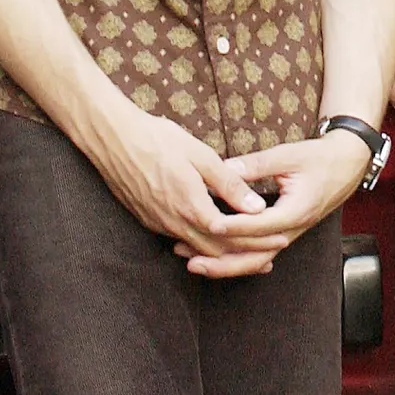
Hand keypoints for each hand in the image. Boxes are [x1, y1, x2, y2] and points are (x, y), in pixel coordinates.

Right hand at [79, 104, 267, 258]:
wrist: (113, 140)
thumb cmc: (158, 140)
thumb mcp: (200, 156)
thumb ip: (229, 185)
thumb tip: (257, 207)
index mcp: (191, 206)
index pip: (232, 234)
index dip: (258, 239)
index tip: (281, 238)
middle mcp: (174, 222)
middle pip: (216, 249)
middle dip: (246, 253)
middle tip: (272, 254)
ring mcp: (159, 224)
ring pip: (198, 249)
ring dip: (224, 253)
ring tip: (249, 254)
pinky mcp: (149, 221)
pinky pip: (180, 240)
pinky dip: (202, 246)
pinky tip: (212, 240)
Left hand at [187, 132, 369, 278]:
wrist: (347, 165)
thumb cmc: (320, 158)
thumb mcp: (287, 155)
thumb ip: (255, 164)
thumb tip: (224, 168)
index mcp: (294, 212)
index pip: (257, 227)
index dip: (230, 227)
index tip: (206, 225)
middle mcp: (291, 230)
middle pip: (254, 258)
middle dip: (221, 262)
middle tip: (190, 260)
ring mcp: (289, 235)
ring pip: (255, 262)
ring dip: (225, 265)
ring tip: (194, 263)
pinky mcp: (284, 234)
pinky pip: (259, 254)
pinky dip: (236, 258)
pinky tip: (215, 258)